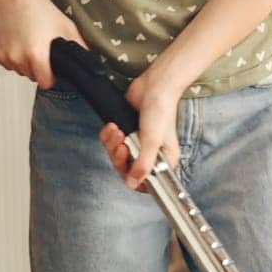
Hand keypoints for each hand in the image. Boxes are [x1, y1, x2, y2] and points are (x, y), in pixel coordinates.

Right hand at [0, 0, 87, 88]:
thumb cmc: (35, 7)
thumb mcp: (64, 26)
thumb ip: (77, 46)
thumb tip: (87, 59)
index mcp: (36, 55)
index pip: (45, 83)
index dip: (51, 77)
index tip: (51, 70)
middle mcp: (17, 58)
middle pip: (31, 76)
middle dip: (37, 66)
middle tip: (39, 47)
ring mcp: (2, 56)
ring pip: (17, 69)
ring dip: (22, 61)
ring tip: (26, 40)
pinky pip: (4, 61)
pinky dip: (9, 54)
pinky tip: (14, 39)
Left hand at [98, 68, 183, 193]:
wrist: (153, 87)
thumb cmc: (161, 112)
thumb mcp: (152, 142)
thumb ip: (143, 165)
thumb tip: (133, 184)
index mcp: (163, 160)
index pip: (147, 181)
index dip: (134, 179)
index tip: (127, 172)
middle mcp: (150, 154)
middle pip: (127, 169)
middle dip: (119, 157)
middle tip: (122, 145)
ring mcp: (137, 143)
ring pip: (116, 156)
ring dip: (112, 144)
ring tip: (117, 131)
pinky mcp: (126, 132)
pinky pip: (110, 142)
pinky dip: (108, 135)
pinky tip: (113, 126)